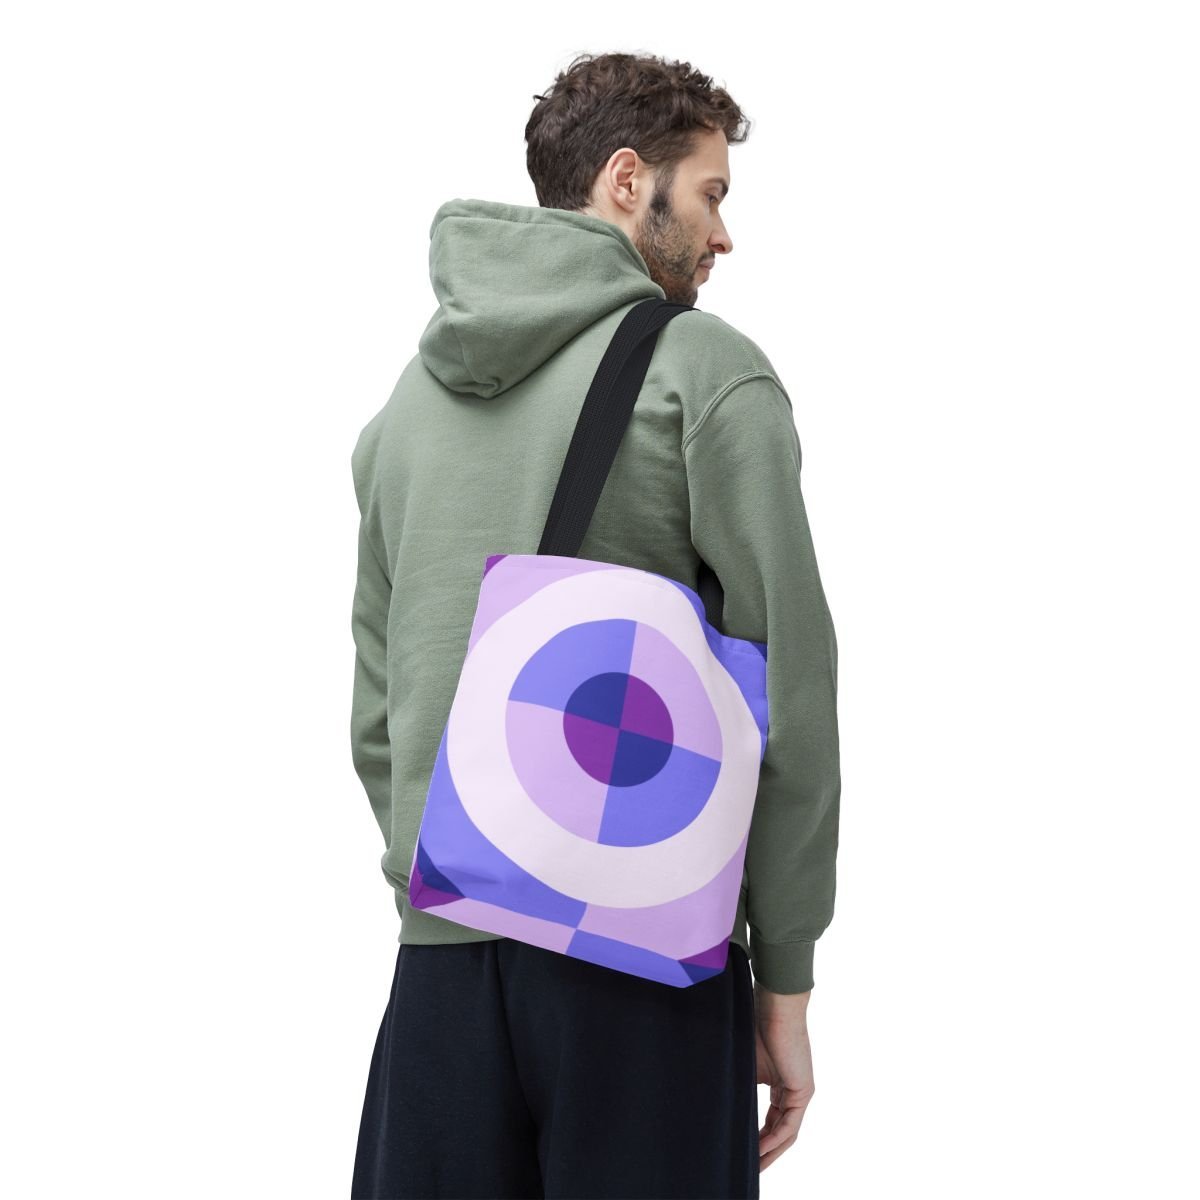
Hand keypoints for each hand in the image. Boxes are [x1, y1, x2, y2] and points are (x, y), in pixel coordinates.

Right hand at [753, 986, 814, 1171]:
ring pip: (785, 1133)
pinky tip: (760, 1150)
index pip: (770, 1119)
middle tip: (748, 1168)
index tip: (740, 1150)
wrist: (773, 1007)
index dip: (756, 1138)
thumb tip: (711, 1101)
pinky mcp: (803, 1090)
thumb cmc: (755, 1025)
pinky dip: (774, 1140)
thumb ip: (737, 1085)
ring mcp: (800, 1091)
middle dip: (763, 1152)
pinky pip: (789, 1125)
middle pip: (779, 1131)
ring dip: (770, 1152)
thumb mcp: (742, 1063)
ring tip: (754, 1168)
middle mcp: (791, 1090)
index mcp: (779, 1083)